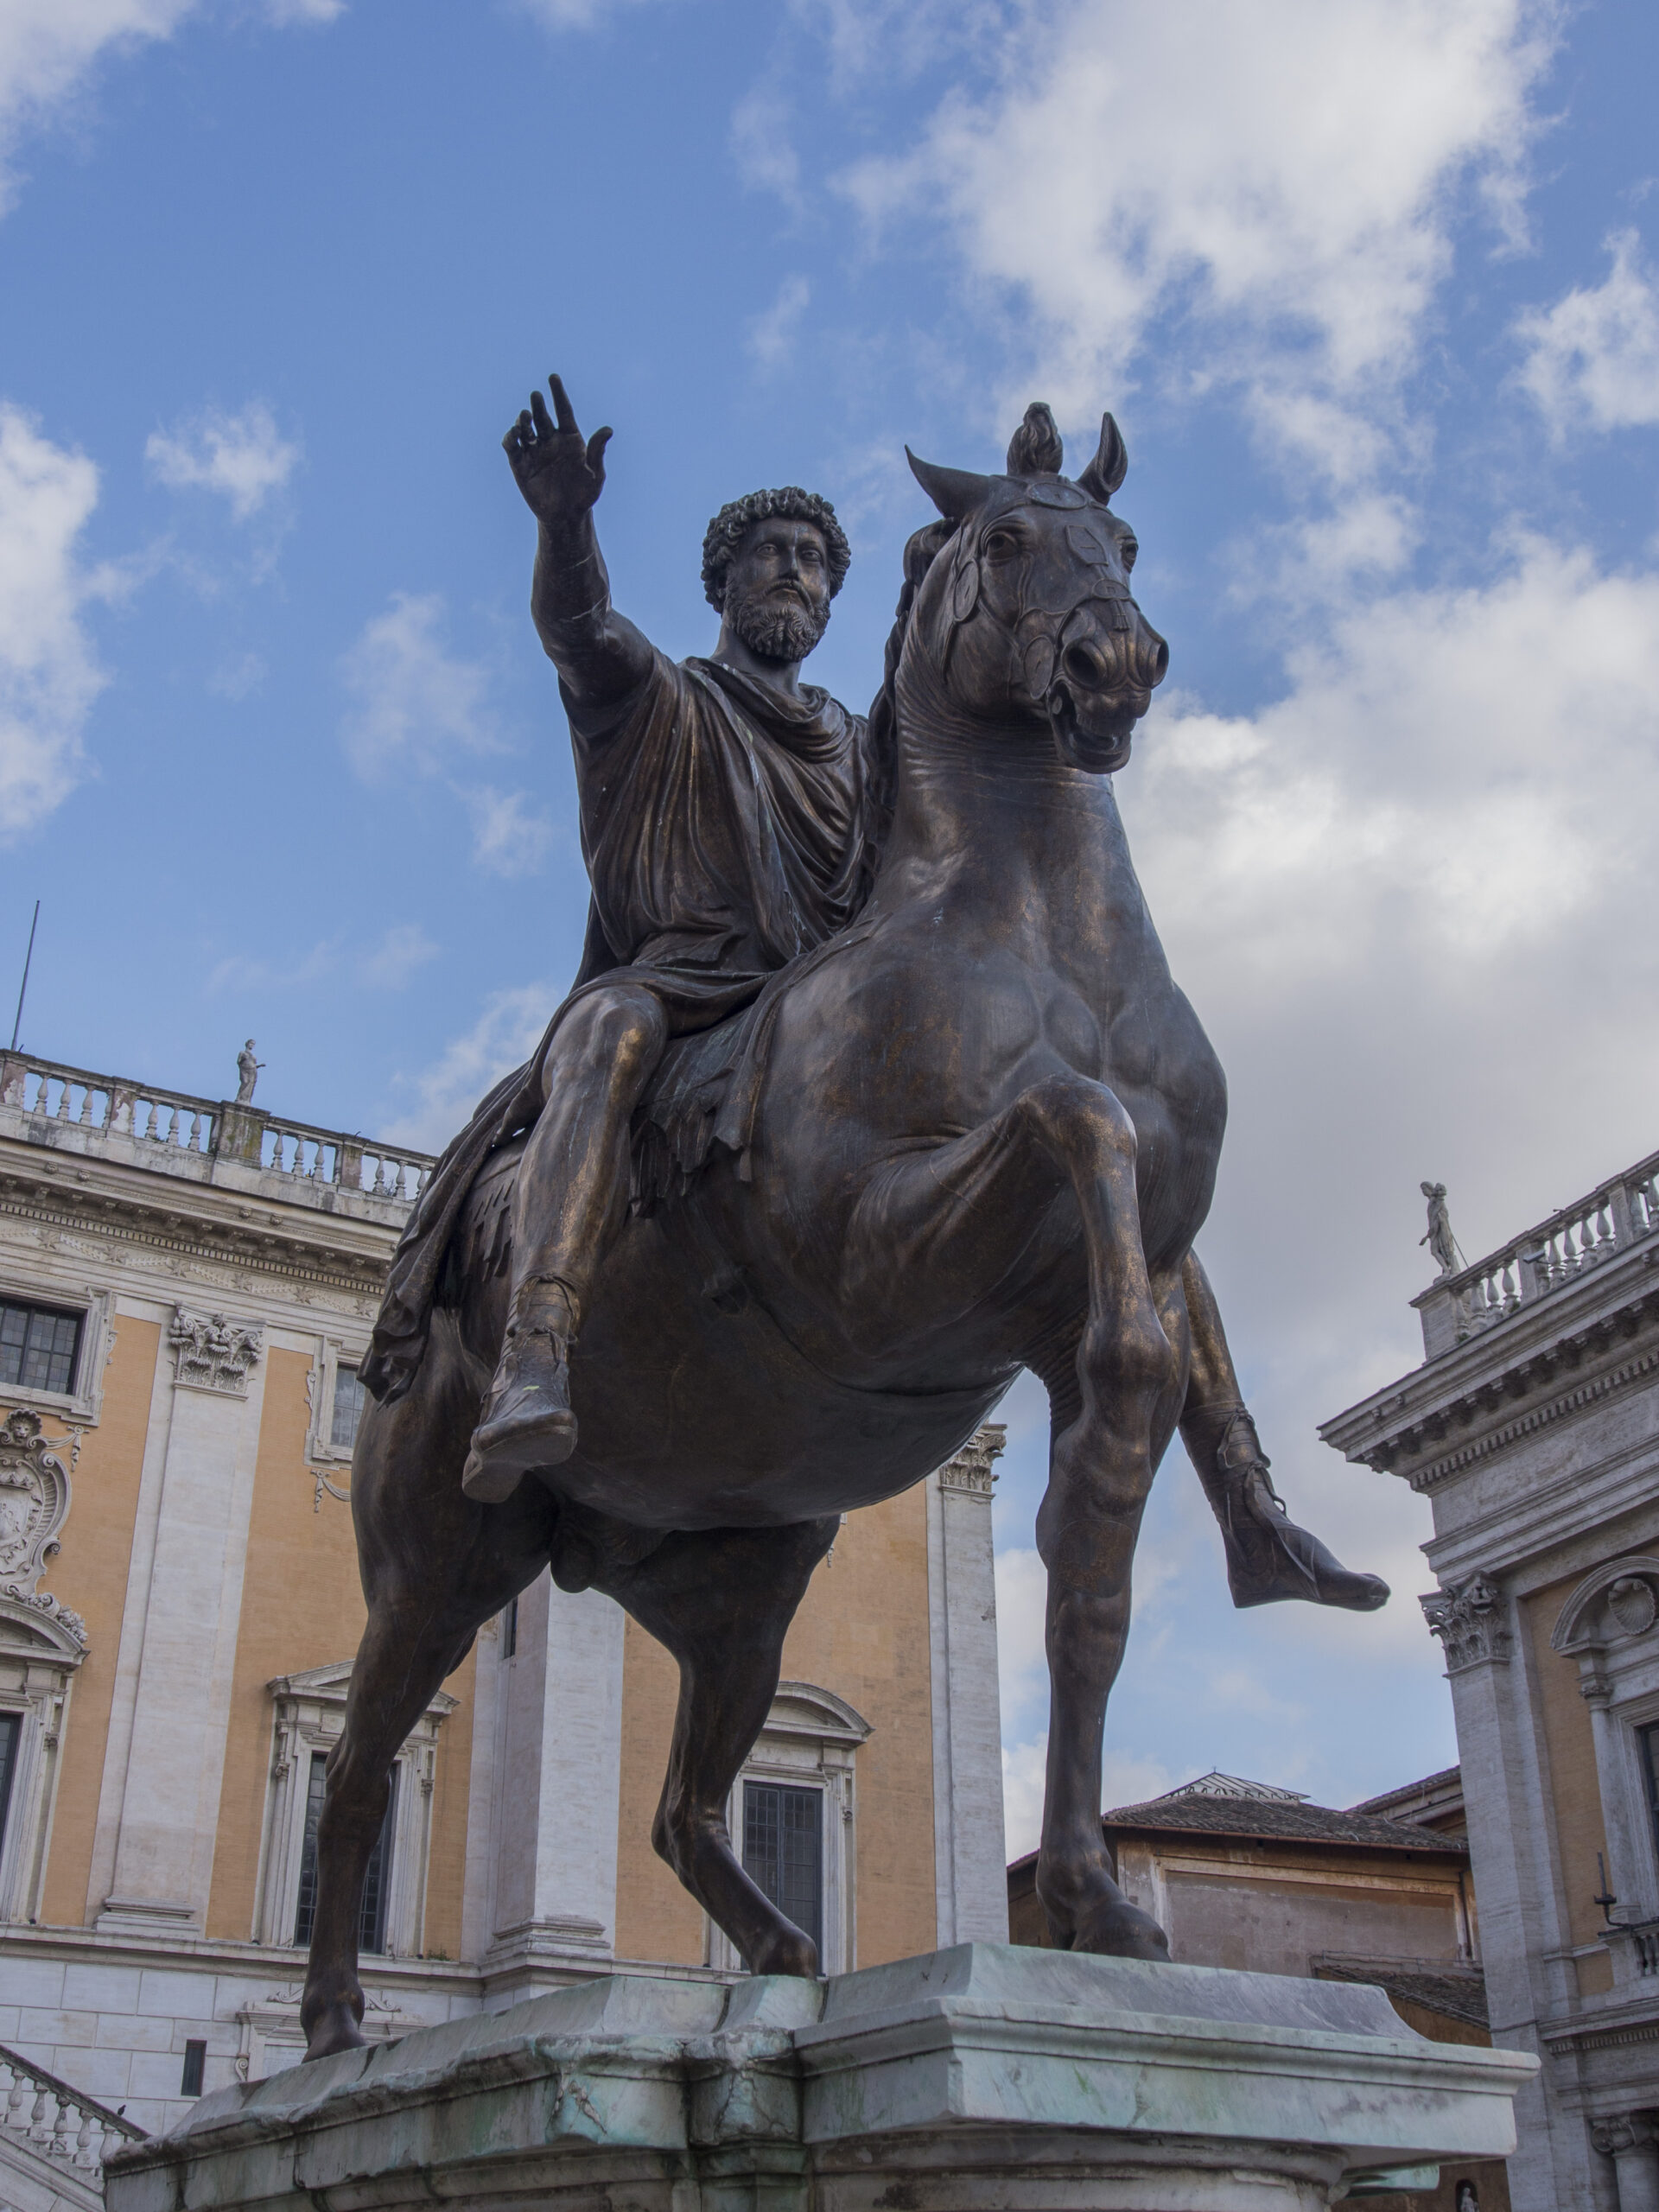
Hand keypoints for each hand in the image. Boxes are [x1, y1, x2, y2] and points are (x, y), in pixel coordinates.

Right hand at [503, 374, 612, 528]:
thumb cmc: (584, 495)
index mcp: (570, 437)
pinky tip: (513, 434)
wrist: (566, 516)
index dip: (558, 393)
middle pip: (542, 416)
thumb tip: (608, 430)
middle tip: (536, 396)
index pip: (563, 410)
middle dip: (538, 405)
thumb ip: (598, 452)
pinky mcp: (520, 464)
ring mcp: (534, 451)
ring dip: (523, 420)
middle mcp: (550, 440)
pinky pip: (512, 447)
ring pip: (525, 428)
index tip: (553, 377)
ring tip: (526, 417)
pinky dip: (510, 438)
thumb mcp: (596, 475)